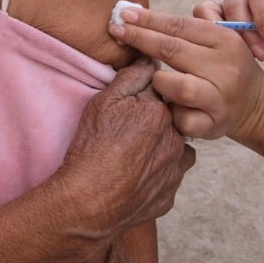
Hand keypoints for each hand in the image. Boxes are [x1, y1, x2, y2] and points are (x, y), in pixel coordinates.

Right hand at [57, 58, 195, 242]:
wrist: (88, 202)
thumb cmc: (92, 149)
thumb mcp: (104, 102)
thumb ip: (131, 76)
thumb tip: (150, 60)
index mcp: (160, 112)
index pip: (160, 93)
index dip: (143, 98)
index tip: (130, 106)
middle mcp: (175, 140)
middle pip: (169, 121)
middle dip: (153, 122)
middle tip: (127, 133)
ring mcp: (174, 170)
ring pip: (174, 149)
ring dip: (160, 148)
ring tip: (132, 155)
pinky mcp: (169, 194)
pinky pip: (169, 177)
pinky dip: (157, 174)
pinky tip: (136, 175)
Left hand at [109, 8, 263, 143]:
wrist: (253, 103)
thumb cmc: (224, 64)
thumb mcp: (219, 36)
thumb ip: (190, 24)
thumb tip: (143, 15)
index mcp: (225, 40)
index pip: (180, 26)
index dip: (149, 19)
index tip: (124, 13)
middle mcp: (225, 68)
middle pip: (173, 51)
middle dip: (140, 38)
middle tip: (116, 30)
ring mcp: (220, 98)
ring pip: (179, 88)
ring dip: (159, 81)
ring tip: (154, 79)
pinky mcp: (213, 125)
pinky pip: (181, 119)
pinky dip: (169, 112)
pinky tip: (166, 105)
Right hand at [195, 0, 263, 60]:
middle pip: (235, 2)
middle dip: (246, 30)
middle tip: (262, 55)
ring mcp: (222, 0)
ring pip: (210, 10)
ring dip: (222, 34)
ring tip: (239, 56)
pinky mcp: (209, 15)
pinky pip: (198, 22)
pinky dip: (204, 37)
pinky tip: (218, 58)